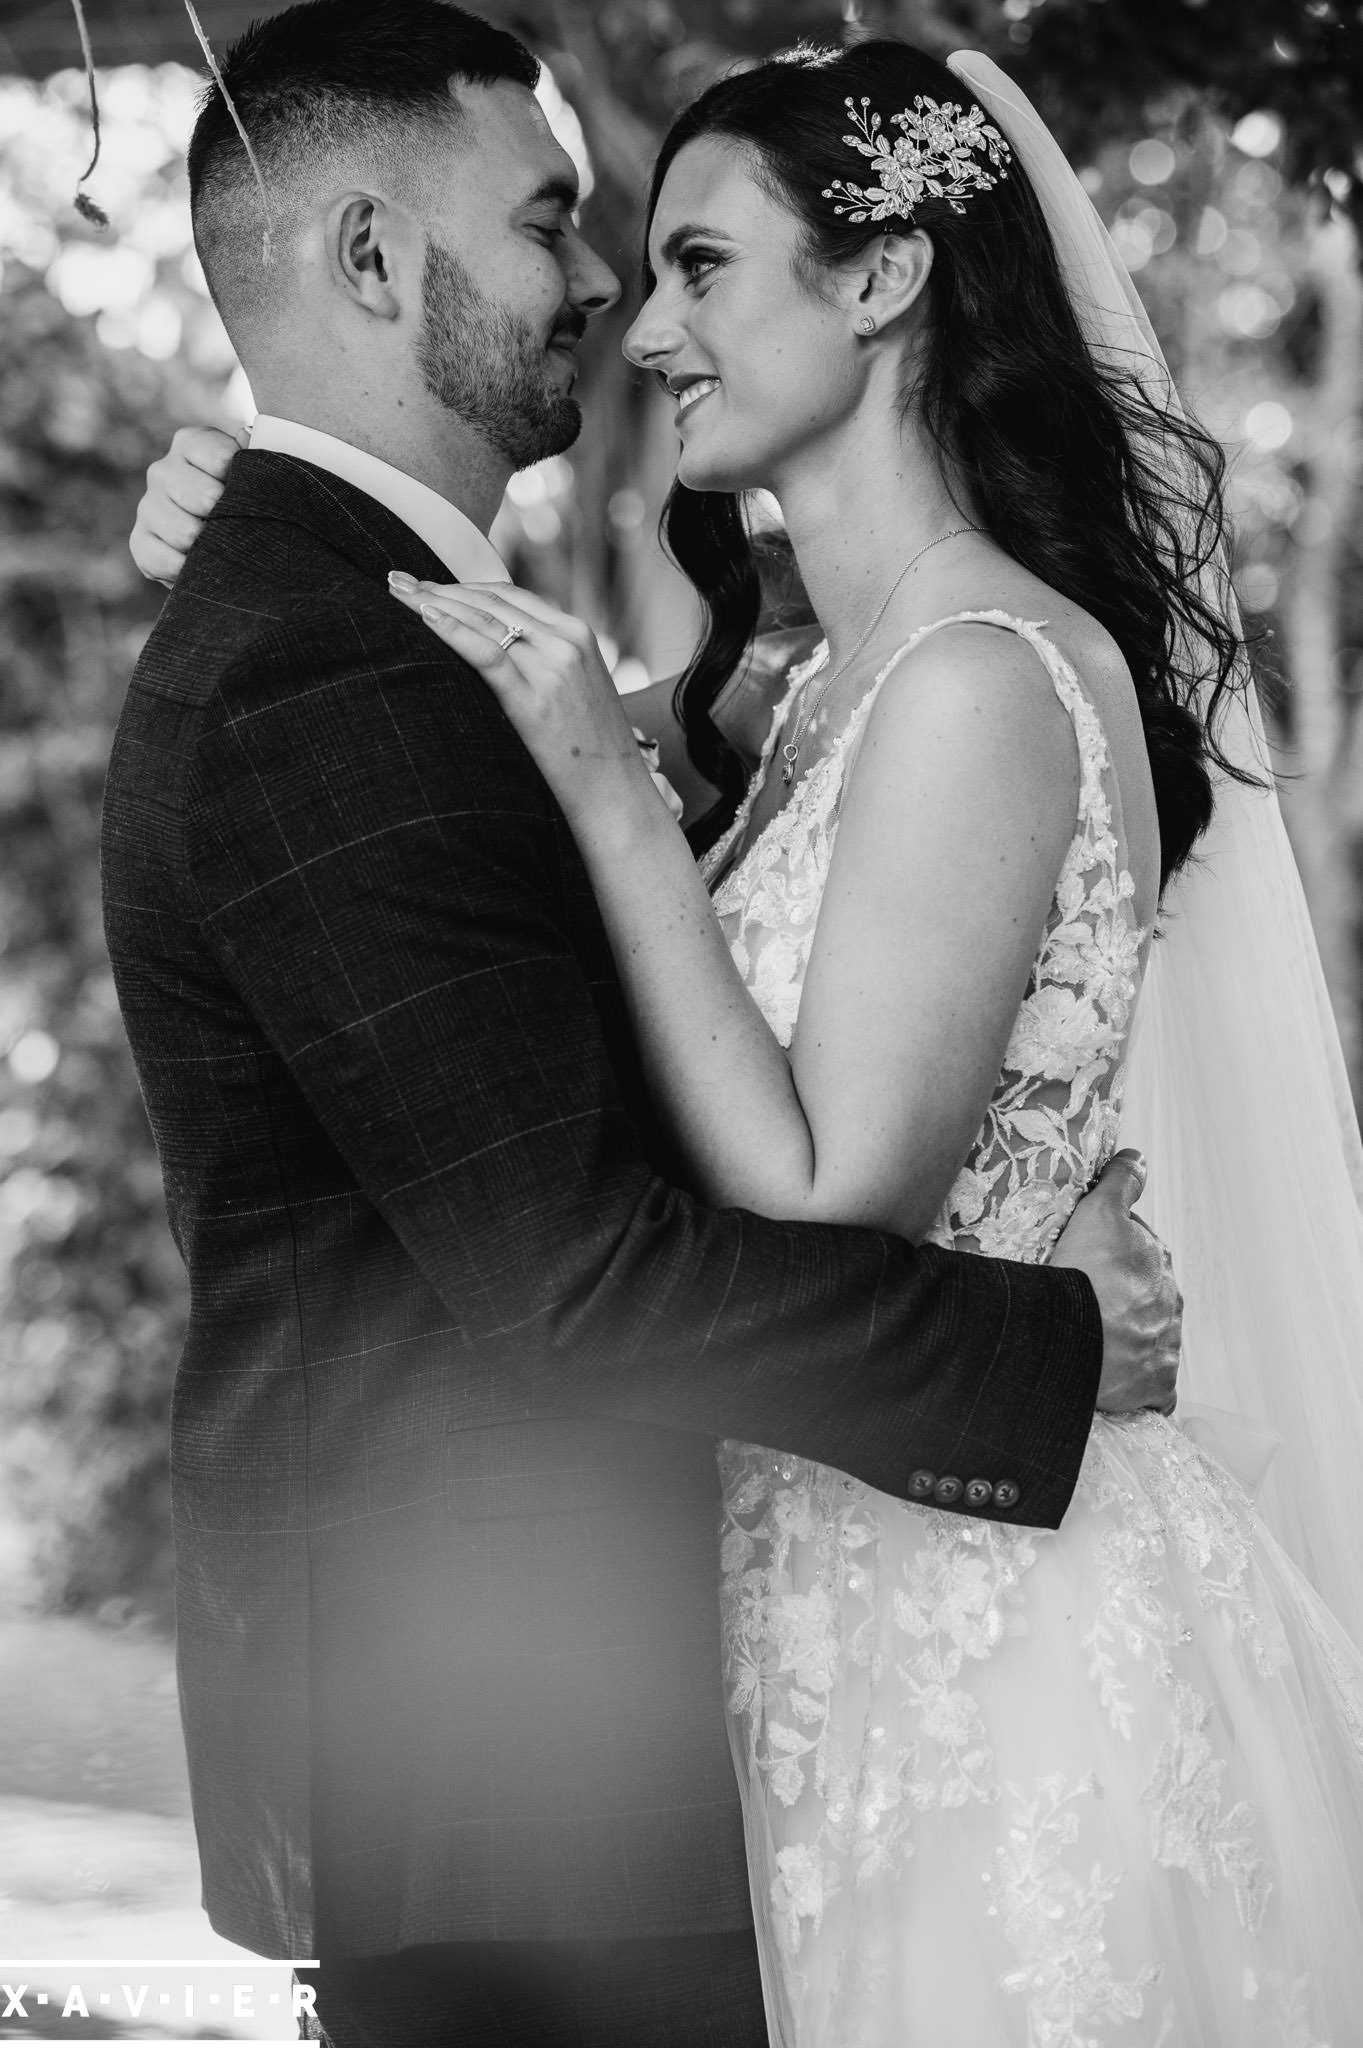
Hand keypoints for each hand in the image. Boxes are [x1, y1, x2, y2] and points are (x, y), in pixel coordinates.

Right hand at [130, 423, 244, 585]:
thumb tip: (248, 436)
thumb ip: (254, 455)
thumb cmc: (246, 502)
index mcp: (191, 444)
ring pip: (185, 532)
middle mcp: (163, 470)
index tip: (252, 492)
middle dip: (227, 518)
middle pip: (205, 497)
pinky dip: (186, 570)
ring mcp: (148, 506)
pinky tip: (200, 567)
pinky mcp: (140, 542)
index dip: (241, 481)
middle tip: (239, 528)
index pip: (220, 457)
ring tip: (222, 549)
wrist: (225, 544)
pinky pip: (164, 560)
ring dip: (210, 547)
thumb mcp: (254, 475)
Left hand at [388, 575, 652, 828]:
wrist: (617, 795)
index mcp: (578, 634)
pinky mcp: (534, 699)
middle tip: (397, 580)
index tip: (428, 585)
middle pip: (491, 600)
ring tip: (396, 592)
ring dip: (433, 601)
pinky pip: (486, 653)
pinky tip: (424, 618)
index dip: (463, 586)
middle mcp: (566, 641)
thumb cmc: (592, 753)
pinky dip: (452, 631)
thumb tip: (502, 653)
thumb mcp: (578, 692)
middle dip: (439, 587)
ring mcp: (552, 668)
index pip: (510, 596)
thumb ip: (548, 663)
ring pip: (483, 619)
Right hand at [1051, 1149, 1181, 1415]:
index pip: (1141, 1258)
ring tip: (1092, 1344)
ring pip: (1151, 1342)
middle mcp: (1171, 1307)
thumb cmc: (1085, 1273)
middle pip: (1148, 1301)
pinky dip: (1141, 1389)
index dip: (1113, 1259)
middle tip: (1086, 1304)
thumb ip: (1122, 1182)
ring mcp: (1166, 1349)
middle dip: (1125, 1302)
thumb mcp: (1100, 1213)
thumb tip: (1139, 1157)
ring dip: (1130, 1343)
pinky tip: (1117, 1385)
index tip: (1087, 1265)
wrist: (1076, 1336)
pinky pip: (1155, 1391)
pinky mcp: (1157, 1387)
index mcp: (1160, 1267)